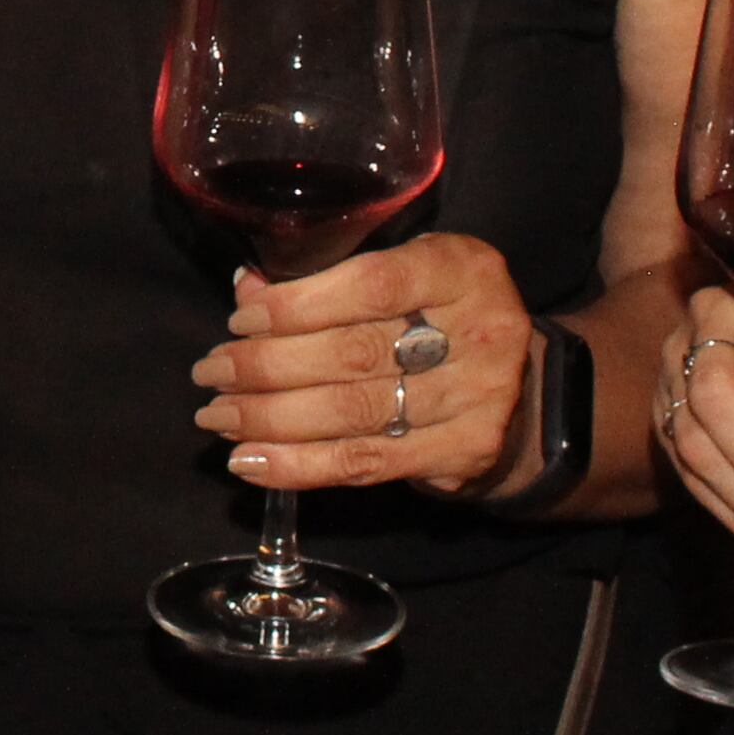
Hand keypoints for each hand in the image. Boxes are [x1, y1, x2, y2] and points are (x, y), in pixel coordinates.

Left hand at [196, 226, 538, 494]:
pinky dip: (299, 466)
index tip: (240, 321)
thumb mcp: (403, 275)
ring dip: (270, 420)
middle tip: (211, 373)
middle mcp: (480, 331)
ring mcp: (479, 398)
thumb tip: (247, 289)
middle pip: (355, 354)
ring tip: (219, 417)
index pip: (371, 285)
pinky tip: (251, 461)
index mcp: (461, 268)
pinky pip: (367, 464)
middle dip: (267, 366)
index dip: (297, 306)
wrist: (522, 386)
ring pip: (354, 413)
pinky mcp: (467, 453)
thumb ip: (331, 279)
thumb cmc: (439, 316)